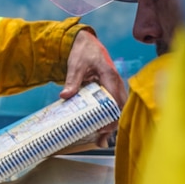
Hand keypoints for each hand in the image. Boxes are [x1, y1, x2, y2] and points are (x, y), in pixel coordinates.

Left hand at [60, 30, 126, 145]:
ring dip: (111, 123)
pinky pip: (112, 105)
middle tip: (102, 140)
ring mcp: (114, 86)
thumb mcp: (75, 65)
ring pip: (117, 108)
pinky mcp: (109, 89)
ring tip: (102, 141)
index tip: (103, 129)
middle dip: (112, 125)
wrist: (85, 43)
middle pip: (119, 108)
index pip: (115, 100)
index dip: (111, 116)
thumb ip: (72, 81)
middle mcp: (115, 82)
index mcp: (110, 77)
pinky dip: (108, 117)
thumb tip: (65, 96)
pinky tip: (101, 128)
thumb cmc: (82, 52)